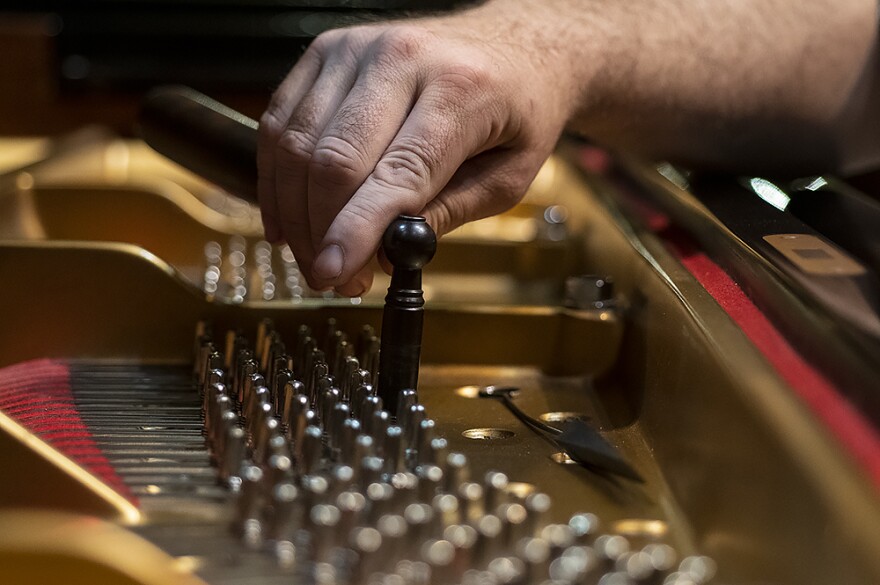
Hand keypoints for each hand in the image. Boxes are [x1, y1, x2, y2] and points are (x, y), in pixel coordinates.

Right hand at [257, 6, 575, 295]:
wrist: (514, 45)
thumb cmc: (519, 106)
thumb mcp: (509, 174)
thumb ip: (449, 213)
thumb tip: (386, 253)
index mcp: (460, 89)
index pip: (396, 173)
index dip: (357, 231)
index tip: (335, 274)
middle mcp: (402, 58)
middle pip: (334, 159)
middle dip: (323, 232)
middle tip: (333, 278)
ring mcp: (357, 49)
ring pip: (298, 143)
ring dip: (294, 213)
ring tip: (315, 255)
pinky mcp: (328, 50)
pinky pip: (282, 119)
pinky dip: (276, 175)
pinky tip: (287, 216)